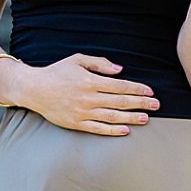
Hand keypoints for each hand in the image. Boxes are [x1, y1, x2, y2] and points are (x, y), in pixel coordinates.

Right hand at [18, 53, 159, 134]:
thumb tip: (120, 70)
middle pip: (120, 102)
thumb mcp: (78, 60)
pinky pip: (98, 128)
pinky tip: (125, 130)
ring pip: (112, 116)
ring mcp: (82, 112)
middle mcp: (88, 98)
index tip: (150, 91)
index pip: (120, 86)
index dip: (137, 89)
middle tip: (156, 105)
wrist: (34, 89)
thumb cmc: (57, 72)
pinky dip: (113, 130)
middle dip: (140, 103)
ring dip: (131, 118)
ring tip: (146, 119)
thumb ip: (100, 64)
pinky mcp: (76, 123)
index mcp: (90, 81)